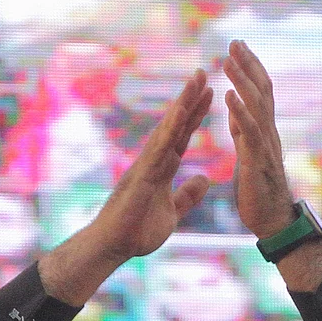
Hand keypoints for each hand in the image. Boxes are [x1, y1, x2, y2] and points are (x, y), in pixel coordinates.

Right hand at [86, 69, 212, 261]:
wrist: (113, 247)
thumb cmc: (136, 232)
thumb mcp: (172, 213)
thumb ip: (187, 196)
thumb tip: (204, 179)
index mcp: (162, 169)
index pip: (182, 136)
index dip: (195, 115)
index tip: (209, 93)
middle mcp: (153, 161)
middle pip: (174, 125)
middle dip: (189, 100)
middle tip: (202, 72)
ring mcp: (146, 166)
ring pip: (167, 130)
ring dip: (182, 105)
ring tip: (195, 82)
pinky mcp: (141, 175)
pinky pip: (159, 148)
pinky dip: (171, 129)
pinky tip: (182, 111)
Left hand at [222, 40, 296, 238]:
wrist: (272, 222)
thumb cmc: (259, 193)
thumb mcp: (248, 156)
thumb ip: (244, 133)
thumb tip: (236, 112)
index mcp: (263, 132)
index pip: (259, 93)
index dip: (249, 69)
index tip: (237, 48)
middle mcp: (268, 133)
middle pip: (261, 91)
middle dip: (248, 65)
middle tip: (233, 41)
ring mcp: (265, 146)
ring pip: (256, 106)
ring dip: (242, 80)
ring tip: (228, 60)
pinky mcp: (257, 162)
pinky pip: (250, 133)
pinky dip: (240, 112)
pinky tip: (229, 96)